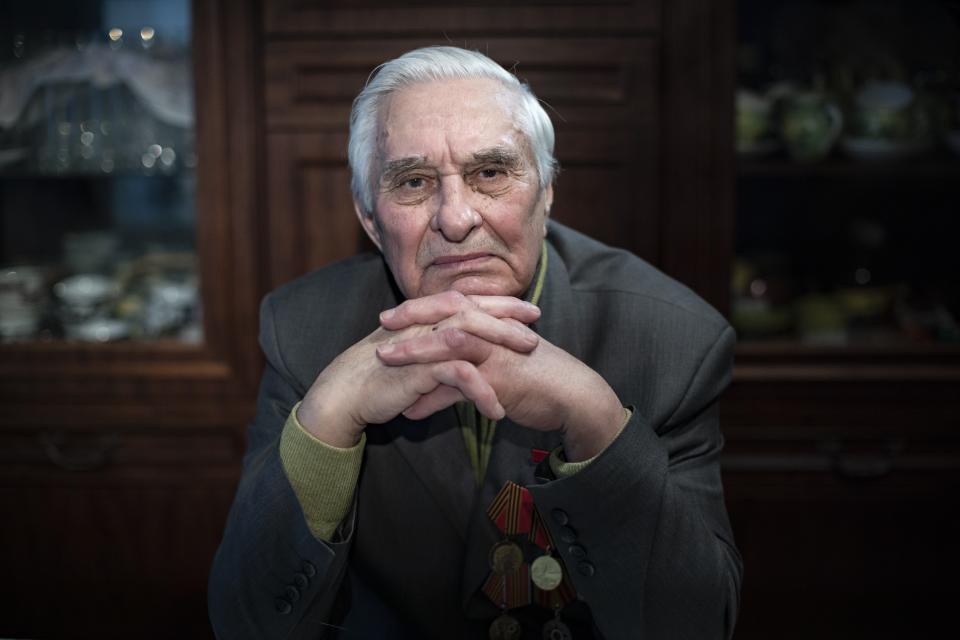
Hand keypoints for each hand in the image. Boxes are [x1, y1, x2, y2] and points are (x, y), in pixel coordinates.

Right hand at [297, 292, 541, 446]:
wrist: (344, 393)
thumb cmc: (378, 376)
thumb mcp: (413, 358)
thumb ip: (436, 349)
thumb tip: (463, 353)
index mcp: (423, 318)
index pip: (467, 303)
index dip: (499, 305)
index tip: (528, 311)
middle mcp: (423, 324)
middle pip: (473, 311)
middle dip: (508, 317)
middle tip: (537, 326)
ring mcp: (420, 344)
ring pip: (469, 334)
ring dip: (502, 344)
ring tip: (529, 357)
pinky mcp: (418, 370)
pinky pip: (458, 374)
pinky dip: (481, 390)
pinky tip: (497, 409)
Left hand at [379, 297, 624, 460]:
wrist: (573, 396)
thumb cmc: (539, 377)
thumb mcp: (504, 360)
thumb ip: (473, 361)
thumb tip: (440, 374)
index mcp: (495, 321)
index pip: (453, 303)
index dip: (422, 306)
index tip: (392, 314)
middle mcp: (495, 331)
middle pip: (448, 314)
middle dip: (412, 318)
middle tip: (381, 324)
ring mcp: (498, 353)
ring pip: (450, 343)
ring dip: (414, 352)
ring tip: (384, 360)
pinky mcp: (501, 380)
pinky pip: (460, 388)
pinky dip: (432, 400)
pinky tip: (410, 411)